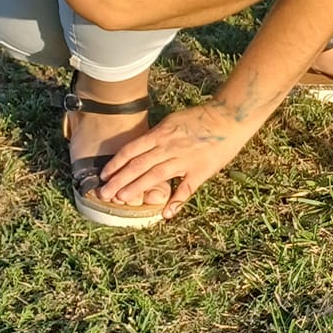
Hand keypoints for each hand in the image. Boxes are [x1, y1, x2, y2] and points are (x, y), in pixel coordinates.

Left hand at [97, 102, 259, 220]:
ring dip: (137, 189)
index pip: (131, 150)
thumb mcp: (172, 121)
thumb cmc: (201, 118)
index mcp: (160, 135)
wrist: (228, 118)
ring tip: (121, 200)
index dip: (115, 164)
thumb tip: (140, 147)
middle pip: (138, 165)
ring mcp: (184, 160)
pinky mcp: (201, 170)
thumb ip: (156, 136)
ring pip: (155, 176)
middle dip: (119, 180)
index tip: (104, 176)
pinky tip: (165, 214)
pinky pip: (186, 188)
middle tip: (104, 194)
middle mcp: (168, 148)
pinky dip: (176, 201)